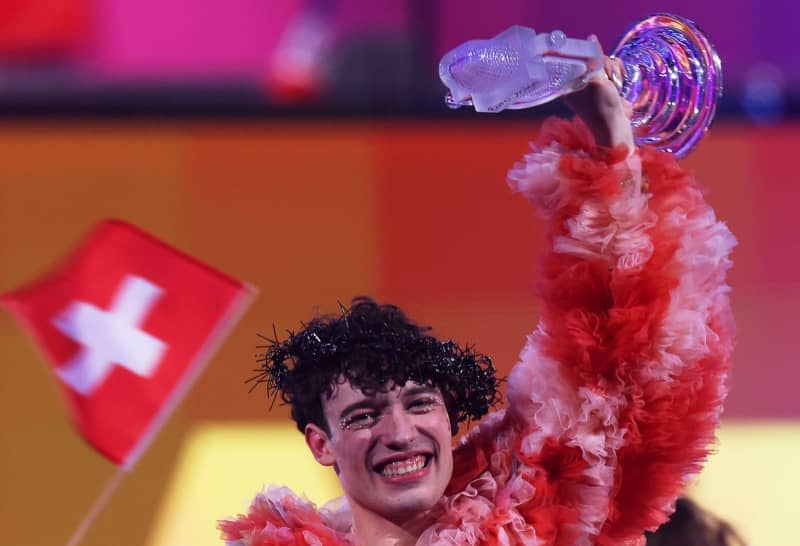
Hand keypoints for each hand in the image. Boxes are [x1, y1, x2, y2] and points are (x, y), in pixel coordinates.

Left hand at [562, 37, 633, 152]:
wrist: (616, 128)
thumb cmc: (601, 108)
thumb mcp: (595, 82)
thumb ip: (592, 60)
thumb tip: (591, 38)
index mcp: (567, 83)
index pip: (573, 58)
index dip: (586, 57)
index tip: (593, 67)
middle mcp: (577, 82)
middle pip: (592, 57)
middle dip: (603, 66)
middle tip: (605, 80)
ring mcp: (591, 83)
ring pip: (604, 61)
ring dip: (612, 72)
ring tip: (613, 87)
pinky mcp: (604, 85)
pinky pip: (612, 69)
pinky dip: (617, 75)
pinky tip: (618, 86)